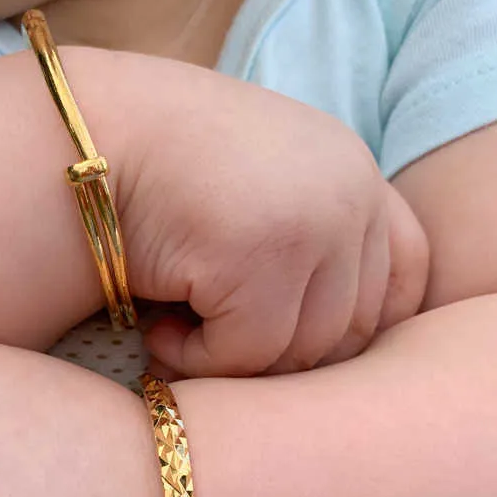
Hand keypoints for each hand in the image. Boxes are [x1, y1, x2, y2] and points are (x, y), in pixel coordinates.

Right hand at [121, 69, 428, 376]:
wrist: (88, 135)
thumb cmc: (163, 170)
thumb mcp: (260, 190)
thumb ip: (312, 238)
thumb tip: (338, 343)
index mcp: (354, 174)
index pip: (408, 274)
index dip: (365, 327)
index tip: (307, 347)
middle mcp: (349, 195)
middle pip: (353, 330)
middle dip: (282, 356)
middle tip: (218, 345)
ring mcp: (313, 224)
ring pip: (300, 352)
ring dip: (234, 362)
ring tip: (176, 332)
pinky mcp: (263, 257)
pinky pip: (247, 354)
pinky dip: (197, 360)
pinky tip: (157, 331)